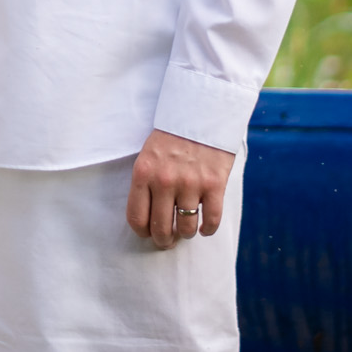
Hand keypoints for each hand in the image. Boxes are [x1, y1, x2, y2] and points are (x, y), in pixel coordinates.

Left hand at [126, 129, 233, 247]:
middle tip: (168, 241)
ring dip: (186, 234)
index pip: (136, 218)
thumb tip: (150, 216)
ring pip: (186, 228)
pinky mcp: (214, 184)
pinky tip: (205, 227)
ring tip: (187, 230)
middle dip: (164, 241)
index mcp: (143, 173)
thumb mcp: (148, 154)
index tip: (149, 233)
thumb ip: (146, 182)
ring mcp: (190, 183)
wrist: (202, 111)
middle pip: (161, 229)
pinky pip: (211, 220)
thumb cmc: (172, 135)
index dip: (143, 232)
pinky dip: (208, 230)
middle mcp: (164, 181)